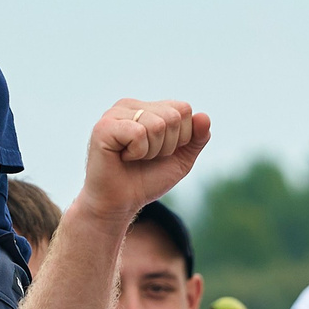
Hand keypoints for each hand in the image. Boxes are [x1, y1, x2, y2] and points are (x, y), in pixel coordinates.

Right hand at [81, 99, 212, 220]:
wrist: (119, 203)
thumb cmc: (146, 180)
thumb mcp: (181, 160)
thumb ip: (197, 139)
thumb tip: (204, 116)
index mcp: (149, 108)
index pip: (184, 109)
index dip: (181, 138)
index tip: (160, 152)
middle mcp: (131, 105)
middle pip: (173, 116)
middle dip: (167, 146)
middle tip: (145, 157)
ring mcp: (115, 113)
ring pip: (157, 125)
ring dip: (151, 151)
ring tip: (133, 158)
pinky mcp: (104, 126)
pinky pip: (138, 133)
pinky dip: (137, 153)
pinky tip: (123, 157)